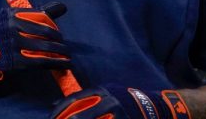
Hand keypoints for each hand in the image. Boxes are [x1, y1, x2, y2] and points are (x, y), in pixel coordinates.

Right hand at [0, 1, 69, 80]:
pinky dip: (56, 63)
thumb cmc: (6, 34)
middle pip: (45, 32)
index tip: (59, 35)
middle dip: (60, 40)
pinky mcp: (16, 61)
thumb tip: (63, 7)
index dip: (54, 27)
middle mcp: (11, 27)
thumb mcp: (15, 19)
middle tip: (66, 46)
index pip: (42, 17)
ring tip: (68, 55)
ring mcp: (13, 44)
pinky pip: (42, 61)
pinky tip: (64, 64)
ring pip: (45, 47)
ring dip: (61, 52)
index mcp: (12, 14)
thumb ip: (38, 13)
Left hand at [50, 85, 190, 118]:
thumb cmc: (123, 100)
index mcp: (100, 91)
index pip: (73, 100)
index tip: (51, 118)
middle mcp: (108, 100)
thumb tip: (54, 105)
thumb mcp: (103, 94)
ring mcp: (117, 112)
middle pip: (80, 115)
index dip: (59, 111)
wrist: (154, 106)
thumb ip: (82, 99)